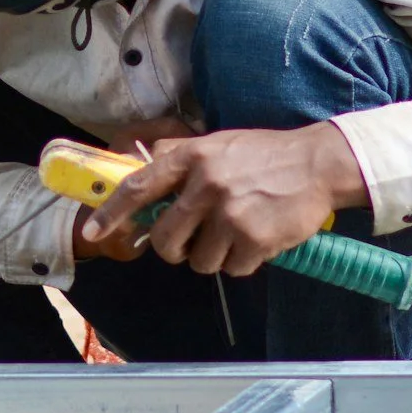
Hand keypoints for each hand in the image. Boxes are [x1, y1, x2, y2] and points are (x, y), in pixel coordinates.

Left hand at [78, 122, 369, 276]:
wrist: (318, 164)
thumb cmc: (263, 155)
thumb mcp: (216, 143)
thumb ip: (179, 157)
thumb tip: (140, 171)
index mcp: (191, 158)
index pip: (138, 187)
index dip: (112, 213)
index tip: (93, 233)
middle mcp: (205, 185)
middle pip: (165, 239)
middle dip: (173, 249)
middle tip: (191, 243)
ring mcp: (230, 214)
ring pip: (198, 260)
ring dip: (213, 256)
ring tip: (234, 234)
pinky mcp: (255, 240)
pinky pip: (232, 269)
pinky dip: (242, 262)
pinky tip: (257, 240)